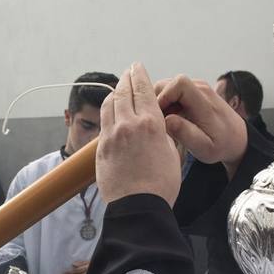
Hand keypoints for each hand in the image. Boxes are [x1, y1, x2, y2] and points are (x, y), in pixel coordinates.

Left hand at [97, 63, 181, 204]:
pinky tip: (111, 111)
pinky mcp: (101, 148)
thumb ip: (163, 133)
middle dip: (126, 79)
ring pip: (109, 104)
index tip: (137, 66)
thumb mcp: (172, 153)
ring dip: (115, 93)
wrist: (138, 207)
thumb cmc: (161, 184)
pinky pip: (103, 122)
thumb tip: (158, 125)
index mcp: (151, 123)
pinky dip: (108, 111)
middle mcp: (129, 124)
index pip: (143, 89)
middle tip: (128, 72)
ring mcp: (112, 135)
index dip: (139, 74)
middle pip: (123, 92)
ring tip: (119, 89)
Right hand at [153, 74, 248, 169]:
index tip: (158, 115)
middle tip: (158, 122)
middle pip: (167, 83)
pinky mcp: (193, 90)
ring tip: (165, 122)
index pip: (178, 83)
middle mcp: (201, 88)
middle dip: (157, 101)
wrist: (237, 138)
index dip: (163, 96)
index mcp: (204, 102)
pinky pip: (171, 91)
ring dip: (160, 103)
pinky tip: (171, 119)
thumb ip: (186, 134)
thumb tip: (167, 120)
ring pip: (166, 86)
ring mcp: (197, 87)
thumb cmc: (221, 145)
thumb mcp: (204, 148)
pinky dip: (166, 103)